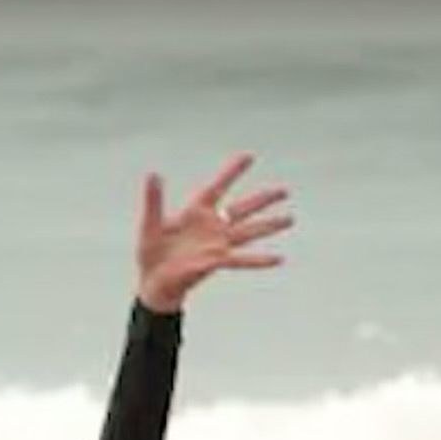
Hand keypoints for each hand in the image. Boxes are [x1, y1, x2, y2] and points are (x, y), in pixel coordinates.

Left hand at [137, 153, 292, 312]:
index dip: (232, 172)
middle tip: (284, 190)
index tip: (249, 156)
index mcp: (196, 212)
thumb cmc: (152, 254)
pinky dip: (260, 259)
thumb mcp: (150, 224)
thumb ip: (154, 201)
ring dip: (269, 225)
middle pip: (242, 208)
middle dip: (263, 199)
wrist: (154, 283)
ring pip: (249, 232)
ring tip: (290, 219)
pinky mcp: (216, 262)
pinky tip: (278, 258)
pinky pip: (242, 260)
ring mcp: (217, 245)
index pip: (218, 186)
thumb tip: (154, 174)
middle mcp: (212, 226)